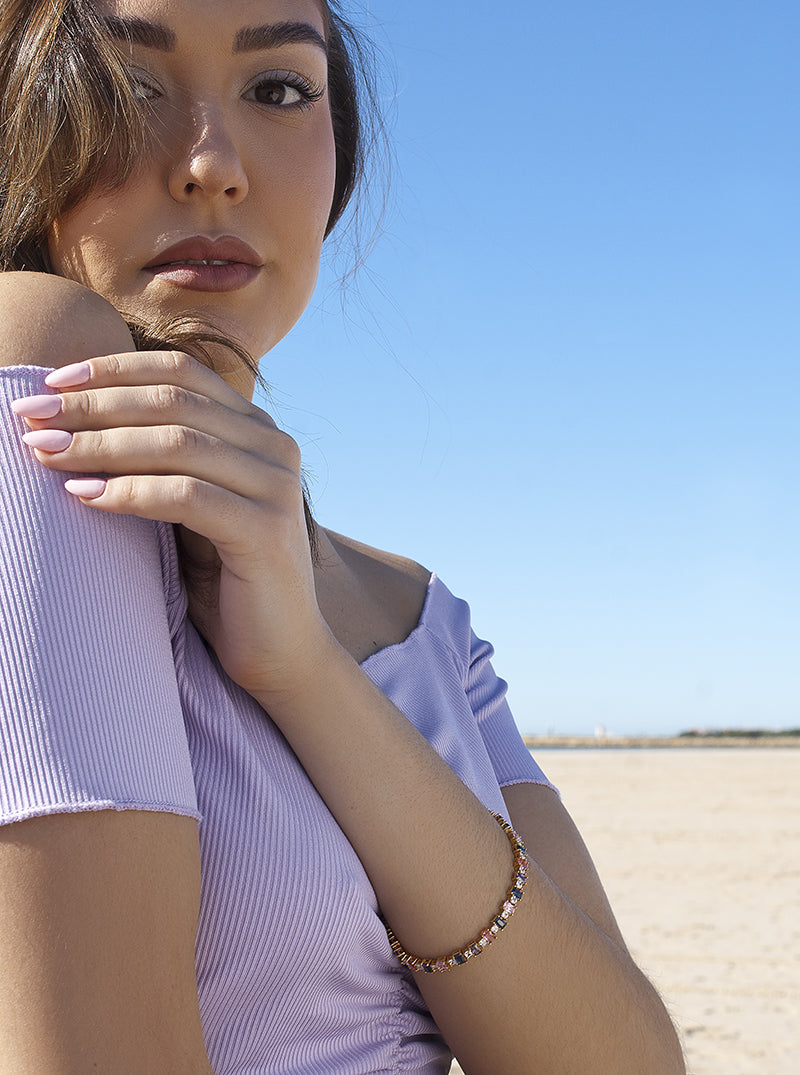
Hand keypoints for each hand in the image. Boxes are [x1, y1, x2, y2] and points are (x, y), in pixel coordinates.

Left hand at [12, 351, 331, 695]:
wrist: (281, 652)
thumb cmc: (223, 578)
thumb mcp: (190, 503)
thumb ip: (160, 458)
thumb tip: (69, 420)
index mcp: (258, 430)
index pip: (182, 373)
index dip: (114, 370)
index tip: (51, 381)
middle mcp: (275, 447)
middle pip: (173, 402)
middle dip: (93, 405)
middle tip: (29, 414)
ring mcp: (276, 487)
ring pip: (177, 443)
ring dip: (99, 445)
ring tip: (43, 452)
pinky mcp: (267, 531)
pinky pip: (186, 496)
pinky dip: (129, 492)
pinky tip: (82, 496)